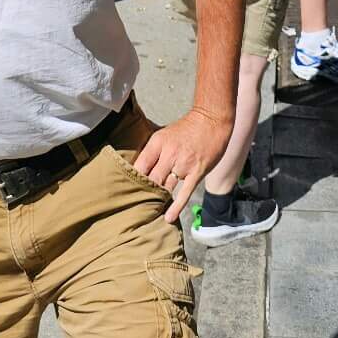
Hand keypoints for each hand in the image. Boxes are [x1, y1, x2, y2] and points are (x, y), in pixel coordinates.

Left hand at [131, 108, 232, 223]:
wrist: (211, 120)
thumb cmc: (186, 129)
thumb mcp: (164, 135)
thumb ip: (153, 152)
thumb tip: (140, 168)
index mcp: (157, 143)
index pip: (140, 165)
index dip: (132, 180)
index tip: (127, 191)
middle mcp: (169, 153)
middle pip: (151, 179)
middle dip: (144, 192)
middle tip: (136, 206)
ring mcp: (184, 164)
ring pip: (166, 187)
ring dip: (158, 199)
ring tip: (150, 212)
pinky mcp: (197, 172)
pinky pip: (185, 192)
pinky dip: (176, 206)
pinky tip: (169, 217)